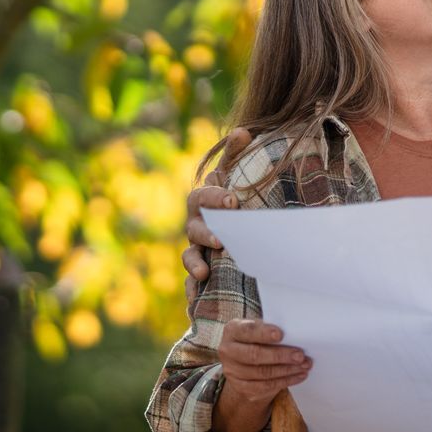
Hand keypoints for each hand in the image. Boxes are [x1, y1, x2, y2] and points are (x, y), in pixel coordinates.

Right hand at [182, 129, 251, 286]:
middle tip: (221, 239)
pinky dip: (192, 292)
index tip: (232, 200)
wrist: (229, 232)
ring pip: (189, 257)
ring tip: (204, 272)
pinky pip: (191, 285)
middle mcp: (196, 226)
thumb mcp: (233, 177)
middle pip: (193, 229)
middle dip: (206, 233)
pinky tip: (195, 301)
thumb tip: (243, 130)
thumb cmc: (230, 201)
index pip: (202, 196)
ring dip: (194, 263)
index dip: (214, 197)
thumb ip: (236, 155)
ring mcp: (196, 250)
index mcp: (203, 202)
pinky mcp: (199, 274)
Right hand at [216, 318, 311, 405]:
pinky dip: (285, 381)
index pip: (247, 331)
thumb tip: (294, 335)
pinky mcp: (241, 388)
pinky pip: (265, 387)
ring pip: (262, 373)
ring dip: (287, 370)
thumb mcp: (259, 329)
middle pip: (254, 355)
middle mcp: (227, 351)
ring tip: (304, 365)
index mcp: (232, 330)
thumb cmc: (256, 339)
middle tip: (300, 355)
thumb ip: (270, 330)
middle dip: (280, 355)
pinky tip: (299, 376)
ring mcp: (232, 371)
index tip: (281, 334)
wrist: (243, 362)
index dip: (263, 333)